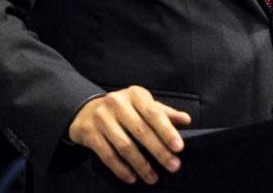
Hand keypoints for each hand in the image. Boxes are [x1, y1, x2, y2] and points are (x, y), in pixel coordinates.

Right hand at [68, 85, 190, 184]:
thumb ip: (164, 112)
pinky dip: (121, 169)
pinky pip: (107, 155)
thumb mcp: (142, 104)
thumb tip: (186, 120)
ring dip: (141, 165)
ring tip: (153, 177)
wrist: (86, 110)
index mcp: (135, 94)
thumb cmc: (123, 108)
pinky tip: (132, 177)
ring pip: (124, 146)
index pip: (154, 114)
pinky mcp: (90, 134)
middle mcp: (117, 103)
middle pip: (141, 131)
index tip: (179, 148)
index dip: (167, 131)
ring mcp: (101, 118)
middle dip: (159, 151)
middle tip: (173, 166)